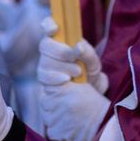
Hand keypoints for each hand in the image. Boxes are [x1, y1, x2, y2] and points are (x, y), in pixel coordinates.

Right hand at [38, 19, 109, 140]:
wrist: (91, 114)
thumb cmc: (93, 87)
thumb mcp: (96, 69)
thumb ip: (89, 56)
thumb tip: (78, 45)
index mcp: (63, 49)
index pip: (50, 31)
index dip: (49, 25)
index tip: (55, 27)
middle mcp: (52, 60)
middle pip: (44, 46)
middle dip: (59, 49)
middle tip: (74, 55)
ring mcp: (47, 74)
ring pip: (44, 62)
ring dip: (61, 65)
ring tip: (77, 73)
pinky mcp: (45, 89)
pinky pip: (44, 78)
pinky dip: (56, 77)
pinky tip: (67, 81)